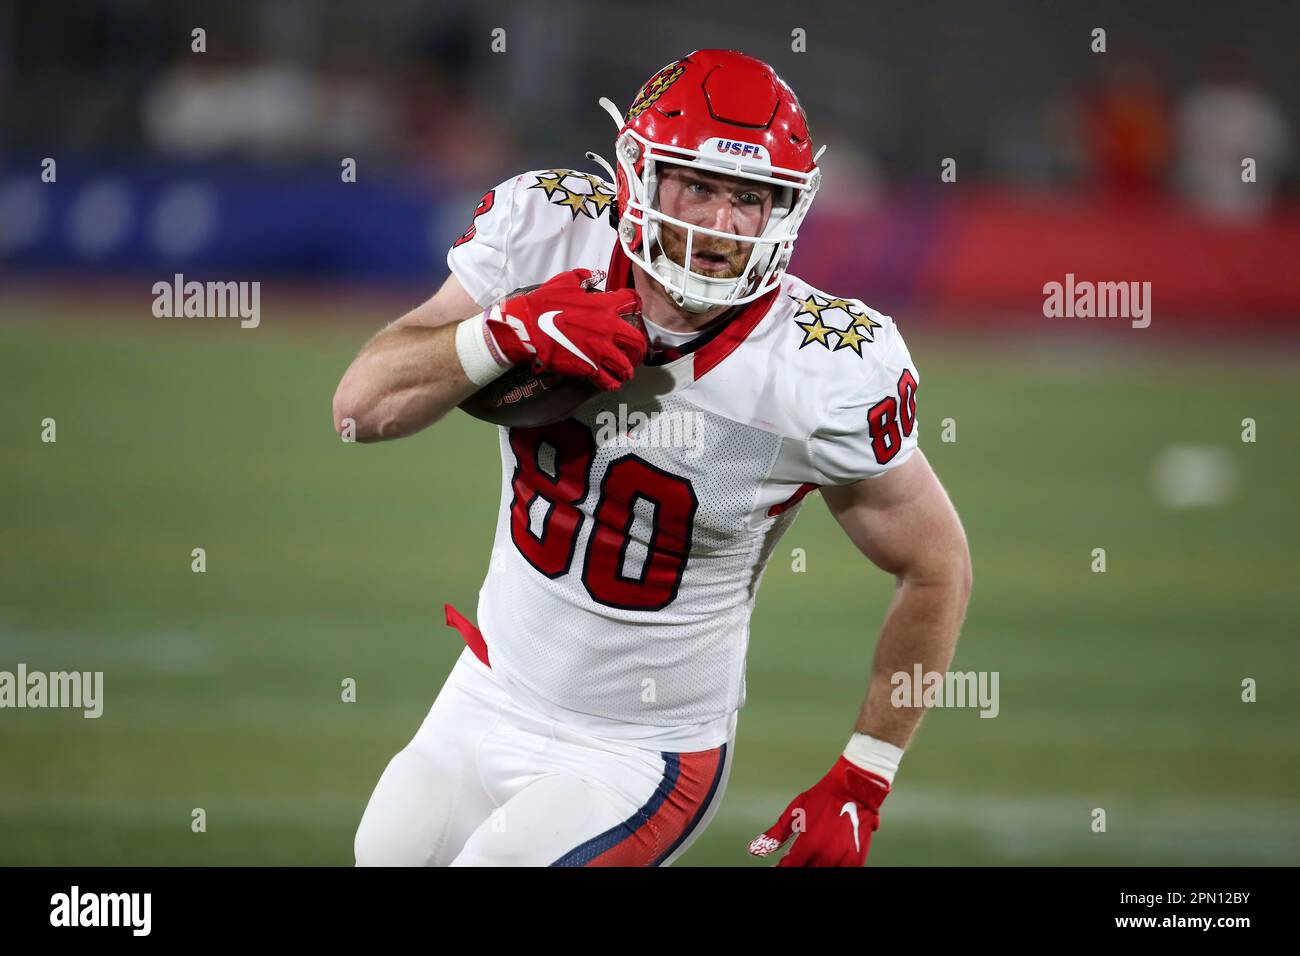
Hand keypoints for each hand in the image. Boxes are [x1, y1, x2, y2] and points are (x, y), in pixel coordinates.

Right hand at [485, 269, 645, 390]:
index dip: (636, 305)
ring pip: (626, 365)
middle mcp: (608, 328)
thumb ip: (583, 276)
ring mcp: (599, 350)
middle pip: (637, 341)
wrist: (527, 327)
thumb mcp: (565, 282)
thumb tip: (595, 274)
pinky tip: (610, 382)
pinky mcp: (588, 367)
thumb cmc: (543, 304)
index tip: (635, 309)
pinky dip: (612, 383)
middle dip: (639, 348)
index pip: (632, 302)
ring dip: (627, 369)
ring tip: (625, 372)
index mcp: (604, 306)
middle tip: (635, 352)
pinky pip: (608, 380)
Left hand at [748, 756, 890, 866]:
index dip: (782, 868)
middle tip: (797, 859)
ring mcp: (843, 859)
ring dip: (815, 865)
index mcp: (807, 846)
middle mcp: (824, 856)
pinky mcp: (857, 859)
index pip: (789, 868)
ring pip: (823, 872)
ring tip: (812, 856)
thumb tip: (755, 849)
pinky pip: (843, 871)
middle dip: (799, 866)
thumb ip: (775, 834)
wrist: (854, 788)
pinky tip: (827, 858)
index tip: (778, 865)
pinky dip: (832, 865)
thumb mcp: (795, 811)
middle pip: (807, 872)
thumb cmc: (824, 796)